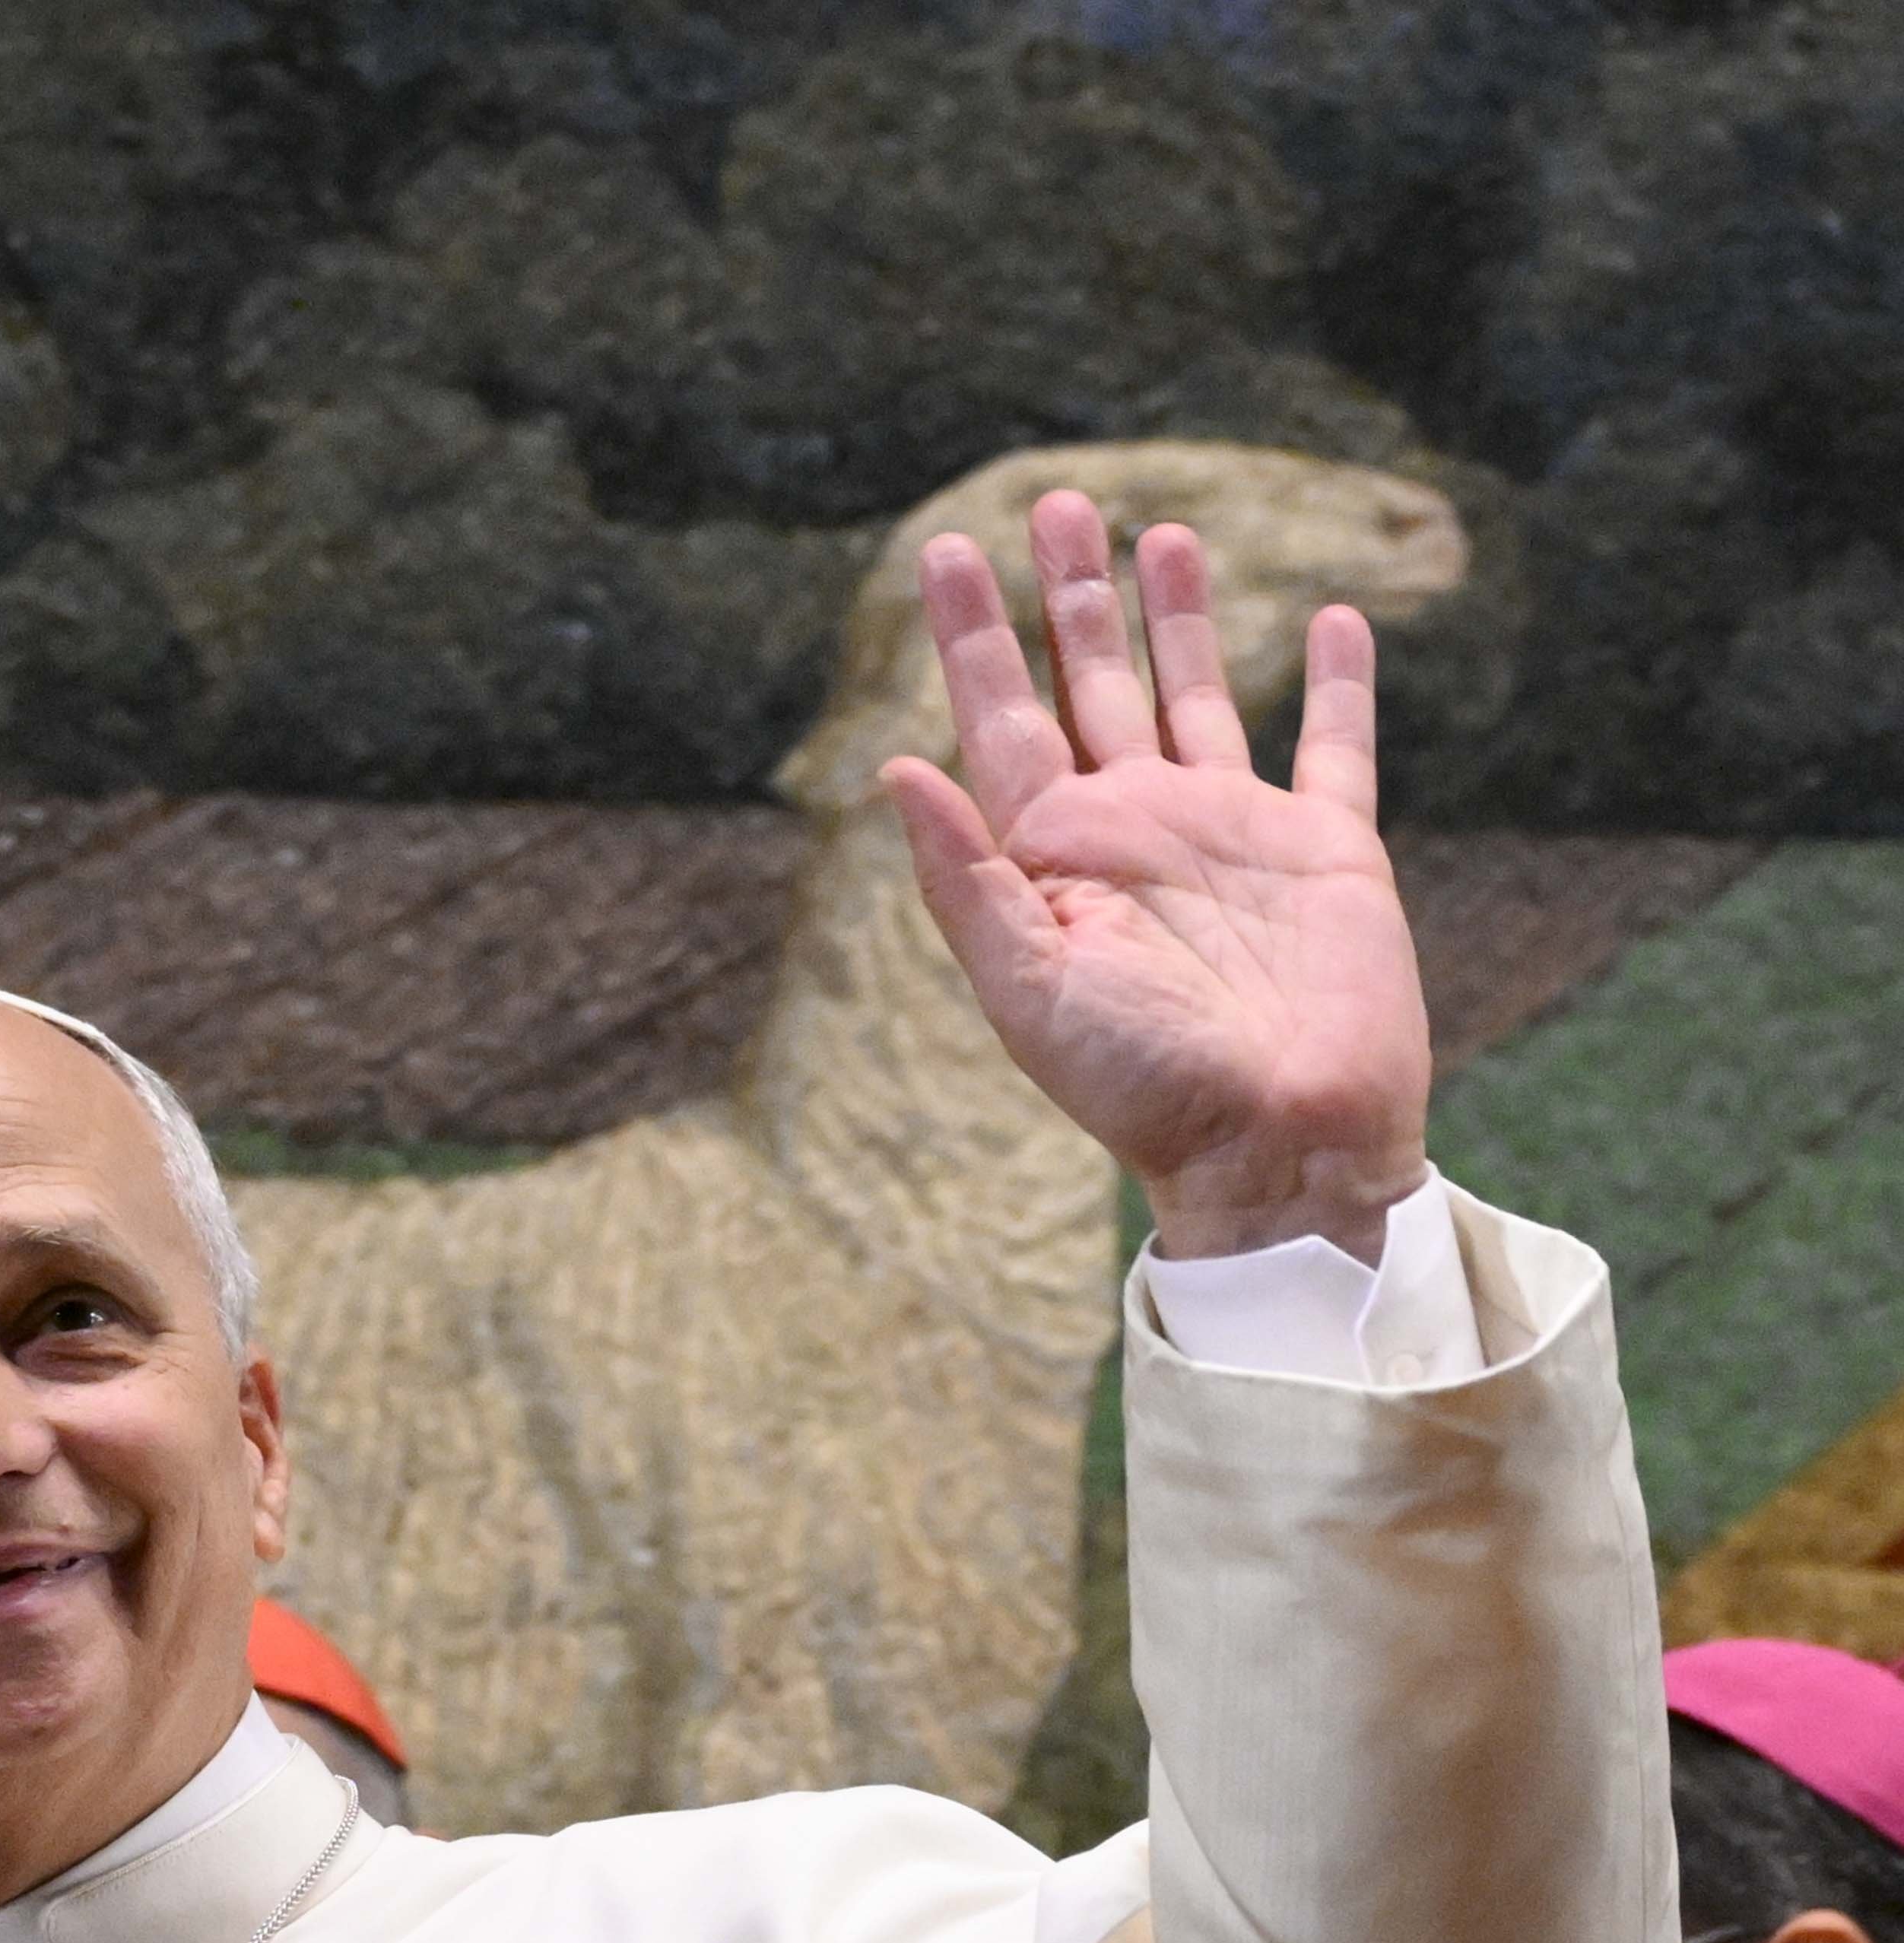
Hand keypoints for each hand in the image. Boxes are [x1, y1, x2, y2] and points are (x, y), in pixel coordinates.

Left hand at [881, 490, 1432, 1262]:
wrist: (1274, 1149)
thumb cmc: (1143, 1087)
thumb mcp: (1028, 989)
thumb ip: (966, 878)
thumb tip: (895, 767)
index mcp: (1059, 856)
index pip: (1002, 720)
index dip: (974, 636)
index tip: (945, 552)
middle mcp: (1140, 828)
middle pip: (1094, 684)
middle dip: (1068, 598)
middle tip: (1052, 503)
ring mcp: (1234, 834)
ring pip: (1199, 693)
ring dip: (1179, 616)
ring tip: (1157, 533)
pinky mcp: (1329, 852)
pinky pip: (1336, 750)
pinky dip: (1337, 685)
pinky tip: (1327, 620)